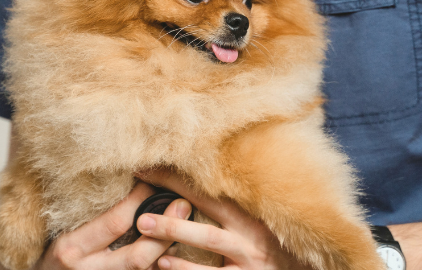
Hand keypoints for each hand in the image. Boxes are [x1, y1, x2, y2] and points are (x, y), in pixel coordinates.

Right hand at [35, 182, 192, 269]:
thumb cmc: (55, 255)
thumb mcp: (65, 232)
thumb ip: (94, 215)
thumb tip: (132, 182)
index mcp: (71, 248)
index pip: (116, 221)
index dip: (140, 199)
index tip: (154, 182)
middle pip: (138, 254)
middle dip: (165, 229)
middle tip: (183, 204)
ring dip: (167, 250)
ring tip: (184, 225)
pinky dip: (159, 264)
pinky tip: (171, 249)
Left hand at [135, 169, 309, 269]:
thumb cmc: (281, 249)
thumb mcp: (262, 224)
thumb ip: (237, 207)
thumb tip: (204, 184)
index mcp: (252, 213)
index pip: (211, 187)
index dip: (179, 175)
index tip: (150, 163)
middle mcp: (250, 232)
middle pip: (209, 207)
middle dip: (175, 193)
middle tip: (141, 185)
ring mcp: (248, 259)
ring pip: (209, 241)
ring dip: (174, 231)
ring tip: (144, 226)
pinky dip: (185, 269)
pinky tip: (162, 264)